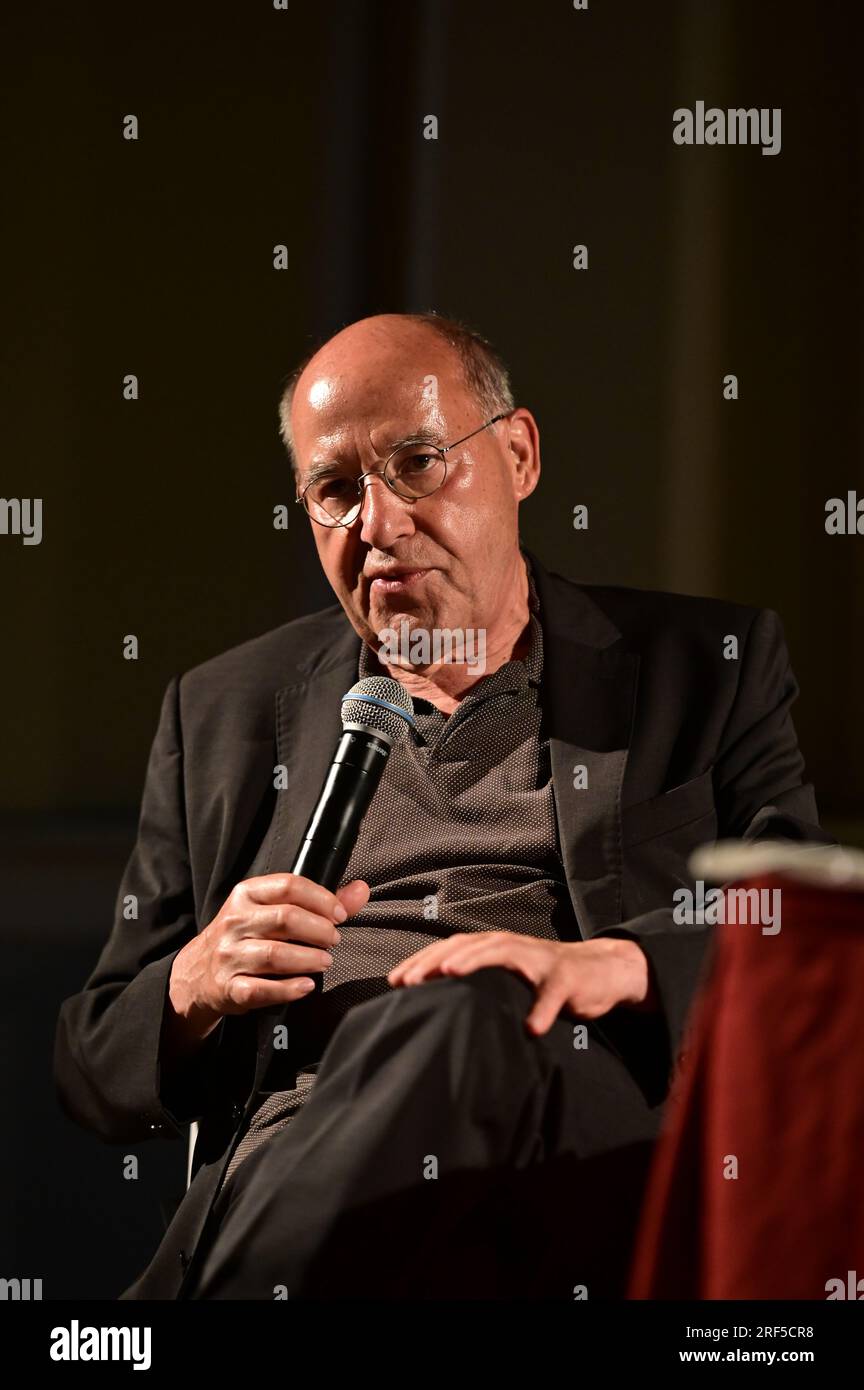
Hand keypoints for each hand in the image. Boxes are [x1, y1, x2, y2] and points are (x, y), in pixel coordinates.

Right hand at [167, 874, 368, 1041]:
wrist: (198, 972)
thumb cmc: (245, 936)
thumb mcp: (273, 910)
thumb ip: (320, 901)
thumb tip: (361, 890)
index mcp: (246, 894)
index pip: (289, 885)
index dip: (321, 899)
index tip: (340, 915)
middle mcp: (234, 921)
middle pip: (286, 919)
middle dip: (318, 930)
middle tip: (333, 940)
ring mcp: (229, 955)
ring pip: (274, 954)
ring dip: (308, 959)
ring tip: (325, 962)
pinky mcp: (228, 987)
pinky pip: (261, 989)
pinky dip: (289, 989)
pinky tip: (306, 986)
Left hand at [387, 931, 656, 1034]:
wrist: (601, 971)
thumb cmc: (546, 979)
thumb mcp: (509, 978)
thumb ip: (480, 983)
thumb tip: (437, 1004)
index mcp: (496, 948)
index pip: (452, 948)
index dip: (422, 961)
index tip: (394, 980)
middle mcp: (514, 947)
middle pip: (470, 945)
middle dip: (438, 959)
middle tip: (410, 979)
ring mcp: (541, 961)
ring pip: (506, 954)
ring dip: (477, 962)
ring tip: (452, 975)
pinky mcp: (567, 980)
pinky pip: (552, 995)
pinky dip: (541, 1009)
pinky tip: (531, 1028)